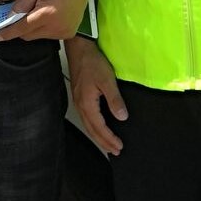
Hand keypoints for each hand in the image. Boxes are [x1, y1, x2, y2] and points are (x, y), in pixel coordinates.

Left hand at [0, 0, 92, 41]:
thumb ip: (22, 2)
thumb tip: (10, 17)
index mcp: (47, 14)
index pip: (22, 28)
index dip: (8, 33)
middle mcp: (56, 27)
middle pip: (28, 35)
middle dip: (21, 27)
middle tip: (22, 13)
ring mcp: (64, 32)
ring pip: (38, 36)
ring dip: (33, 27)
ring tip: (40, 10)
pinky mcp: (68, 33)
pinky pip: (48, 35)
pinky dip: (44, 28)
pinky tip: (49, 15)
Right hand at [65, 38, 126, 155]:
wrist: (79, 48)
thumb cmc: (92, 62)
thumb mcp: (107, 80)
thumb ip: (115, 100)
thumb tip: (122, 117)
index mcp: (87, 104)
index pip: (99, 127)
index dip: (109, 138)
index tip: (119, 146)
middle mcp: (80, 105)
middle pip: (92, 130)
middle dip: (103, 142)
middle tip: (115, 151)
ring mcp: (78, 101)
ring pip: (88, 125)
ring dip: (98, 136)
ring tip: (108, 144)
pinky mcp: (79, 96)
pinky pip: (86, 118)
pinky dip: (93, 127)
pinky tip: (98, 127)